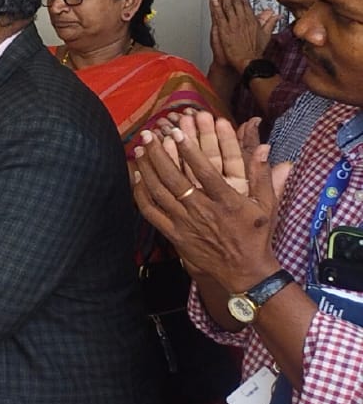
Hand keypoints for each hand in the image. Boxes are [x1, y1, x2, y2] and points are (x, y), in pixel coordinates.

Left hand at [130, 113, 284, 293]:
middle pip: (174, 178)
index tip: (177, 132)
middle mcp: (203, 211)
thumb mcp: (266, 205)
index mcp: (227, 201)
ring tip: (139, 150)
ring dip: (146, 169)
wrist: (244, 271)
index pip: (205, 171)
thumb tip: (264, 147)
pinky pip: (151, 213)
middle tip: (148, 134)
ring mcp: (186, 223)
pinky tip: (136, 178)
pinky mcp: (174, 235)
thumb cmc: (256, 235)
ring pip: (159, 192)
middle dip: (158, 153)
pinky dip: (140, 194)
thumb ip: (263, 175)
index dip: (189, 150)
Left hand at [208, 0, 275, 71]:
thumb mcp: (266, 35)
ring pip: (227, 6)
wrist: (249, 62)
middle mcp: (242, 20)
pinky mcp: (224, 30)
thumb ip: (269, 23)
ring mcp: (233, 24)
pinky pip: (219, 16)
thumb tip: (275, 15)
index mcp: (251, 20)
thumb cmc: (256, 51)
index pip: (245, 2)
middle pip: (236, 1)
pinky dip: (215, 6)